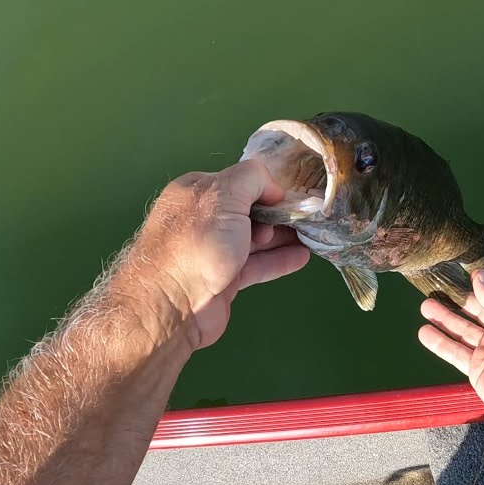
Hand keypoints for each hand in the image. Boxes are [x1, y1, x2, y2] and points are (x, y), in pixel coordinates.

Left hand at [128, 160, 309, 348]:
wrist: (171, 305)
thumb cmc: (196, 242)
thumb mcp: (225, 194)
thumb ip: (251, 178)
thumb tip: (271, 187)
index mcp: (197, 191)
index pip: (238, 181)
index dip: (265, 188)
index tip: (289, 198)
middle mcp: (203, 219)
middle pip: (248, 211)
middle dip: (276, 214)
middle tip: (302, 220)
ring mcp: (213, 251)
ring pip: (255, 240)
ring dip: (283, 238)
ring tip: (312, 236)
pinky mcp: (223, 280)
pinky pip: (256, 265)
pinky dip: (278, 260)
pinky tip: (301, 257)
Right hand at [418, 270, 483, 422]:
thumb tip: (480, 277)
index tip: (470, 272)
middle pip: (478, 310)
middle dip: (460, 299)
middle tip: (439, 287)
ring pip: (462, 330)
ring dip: (444, 318)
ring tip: (425, 306)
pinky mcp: (477, 367)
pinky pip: (455, 352)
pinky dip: (440, 343)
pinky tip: (424, 332)